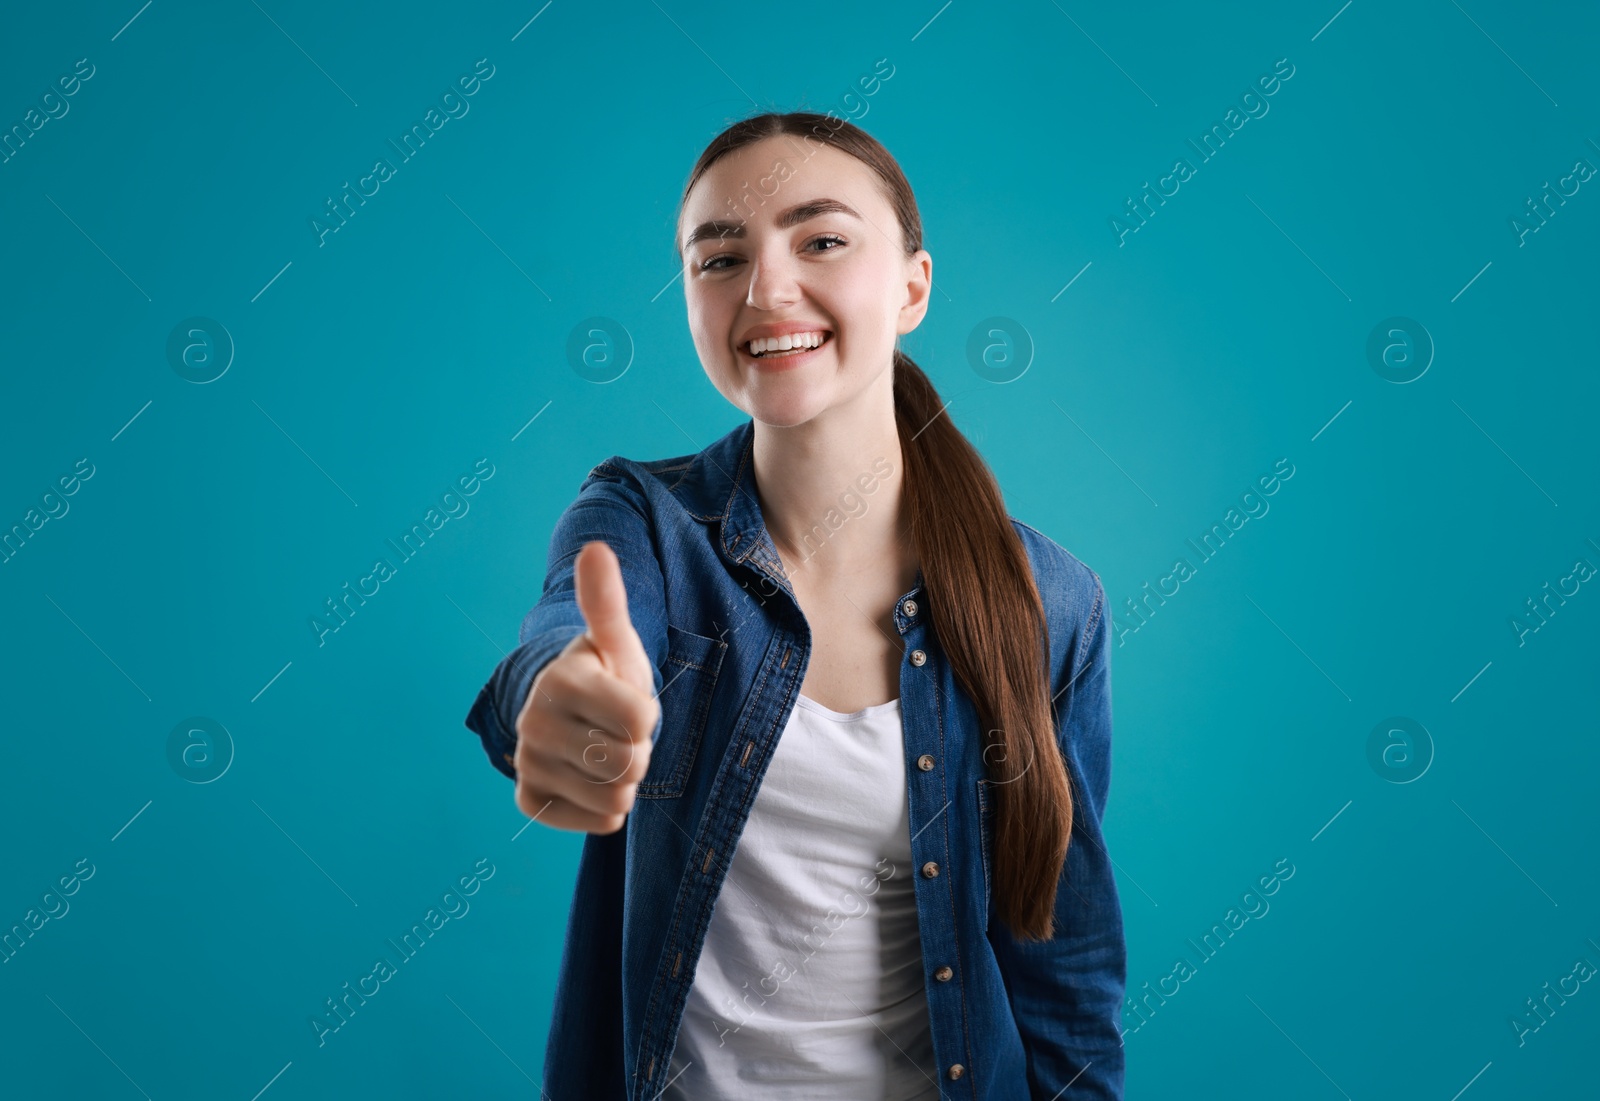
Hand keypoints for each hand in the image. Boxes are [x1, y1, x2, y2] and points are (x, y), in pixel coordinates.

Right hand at [511, 540, 660, 832]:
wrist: (570, 714)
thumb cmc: (603, 674)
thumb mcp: (614, 639)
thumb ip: (606, 601)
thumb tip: (594, 549)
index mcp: (561, 680)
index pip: (641, 721)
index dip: (647, 714)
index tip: (627, 701)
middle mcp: (534, 722)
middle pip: (630, 763)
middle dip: (638, 750)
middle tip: (617, 731)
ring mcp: (528, 764)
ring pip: (617, 798)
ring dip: (624, 781)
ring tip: (605, 751)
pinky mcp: (531, 800)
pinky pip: (597, 822)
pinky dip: (605, 808)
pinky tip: (590, 779)